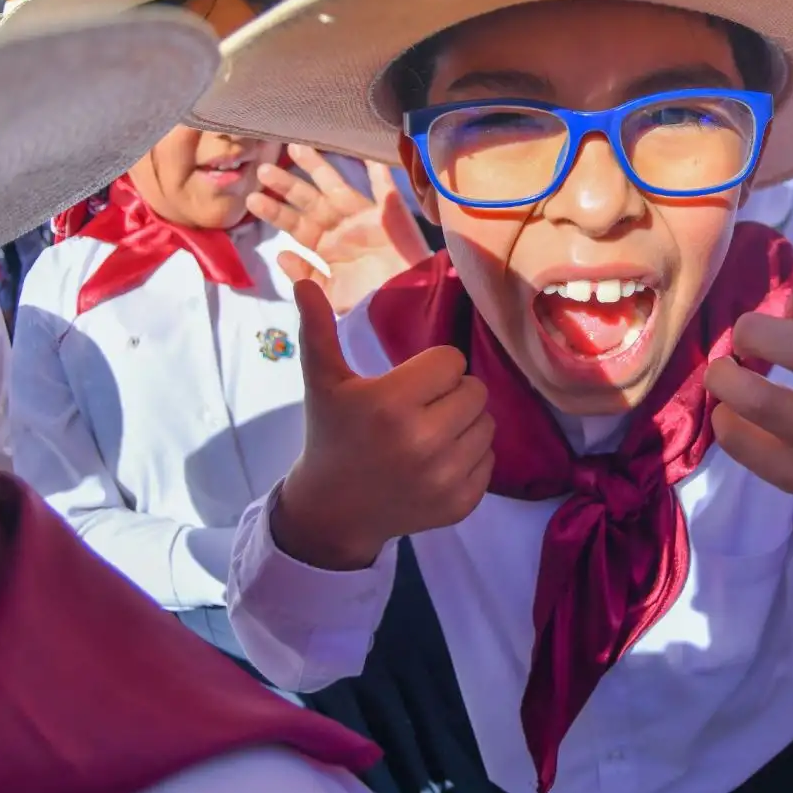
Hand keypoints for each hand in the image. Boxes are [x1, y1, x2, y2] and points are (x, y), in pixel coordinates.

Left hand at [249, 144, 432, 314]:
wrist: (407, 308)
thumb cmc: (369, 305)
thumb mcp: (329, 296)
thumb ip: (305, 277)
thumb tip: (281, 254)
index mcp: (326, 246)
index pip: (295, 225)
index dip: (275, 212)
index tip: (252, 200)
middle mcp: (341, 228)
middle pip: (309, 201)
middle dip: (288, 185)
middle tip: (263, 169)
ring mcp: (364, 218)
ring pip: (336, 187)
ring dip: (318, 168)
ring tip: (295, 148)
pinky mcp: (389, 214)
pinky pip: (383, 188)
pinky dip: (377, 172)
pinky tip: (366, 154)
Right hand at [270, 281, 494, 570]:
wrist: (332, 511)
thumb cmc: (331, 434)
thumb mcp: (323, 382)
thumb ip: (319, 330)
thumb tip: (302, 280)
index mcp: (391, 404)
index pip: (452, 361)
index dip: (432, 368)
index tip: (408, 384)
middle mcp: (423, 442)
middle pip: (476, 390)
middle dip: (452, 393)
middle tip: (421, 407)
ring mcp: (444, 478)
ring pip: (487, 424)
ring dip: (464, 423)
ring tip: (430, 432)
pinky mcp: (461, 504)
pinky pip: (490, 460)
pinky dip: (470, 457)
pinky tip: (437, 462)